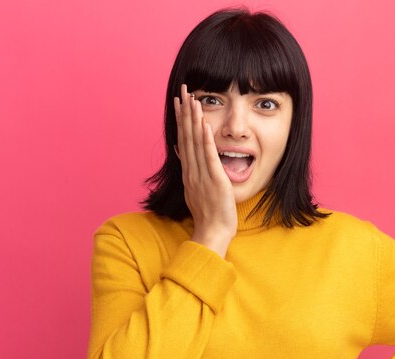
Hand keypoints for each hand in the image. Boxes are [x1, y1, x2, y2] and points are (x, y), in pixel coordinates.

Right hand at [174, 84, 236, 256]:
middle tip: (182, 90)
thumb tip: (182, 152)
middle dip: (185, 112)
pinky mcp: (214, 181)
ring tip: (192, 100)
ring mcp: (201, 175)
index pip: (183, 140)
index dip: (181, 119)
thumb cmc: (208, 214)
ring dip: (193, 120)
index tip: (179, 101)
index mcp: (188, 172)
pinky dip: (206, 141)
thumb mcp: (195, 189)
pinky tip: (204, 125)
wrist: (213, 232)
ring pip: (195, 143)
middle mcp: (191, 171)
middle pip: (186, 136)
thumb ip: (190, 170)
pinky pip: (209, 158)